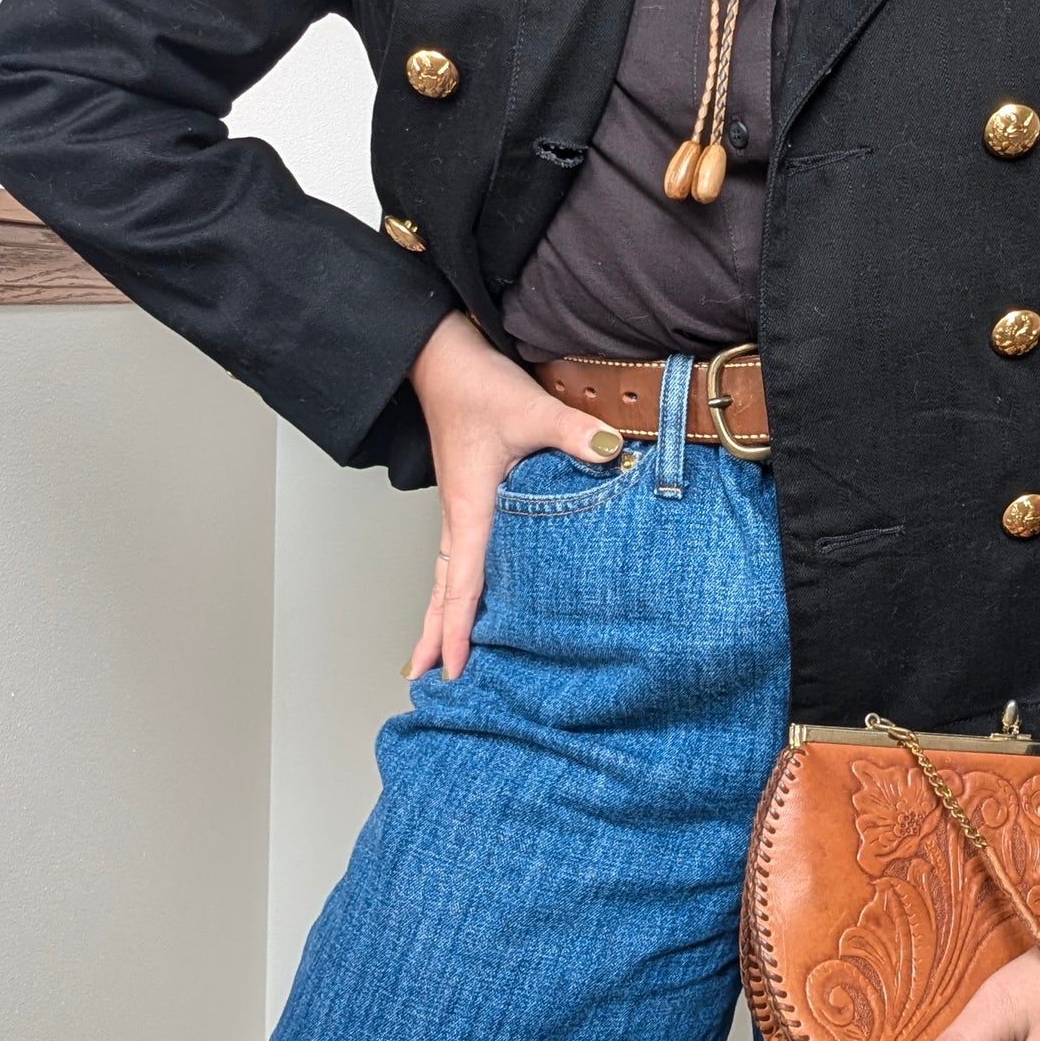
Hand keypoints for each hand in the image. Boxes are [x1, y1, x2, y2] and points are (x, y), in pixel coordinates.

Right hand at [403, 312, 623, 681]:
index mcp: (469, 508)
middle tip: (427, 685)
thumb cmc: (474, 383)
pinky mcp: (467, 497)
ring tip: (433, 659)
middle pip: (443, 591)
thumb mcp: (527, 408)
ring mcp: (459, 509)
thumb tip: (611, 452)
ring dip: (439, 617)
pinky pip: (457, 557)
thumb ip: (573, 433)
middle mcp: (458, 516)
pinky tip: (464, 602)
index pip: (463, 582)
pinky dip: (453, 589)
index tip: (452, 670)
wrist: (442, 355)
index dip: (458, 629)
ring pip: (446, 577)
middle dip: (434, 638)